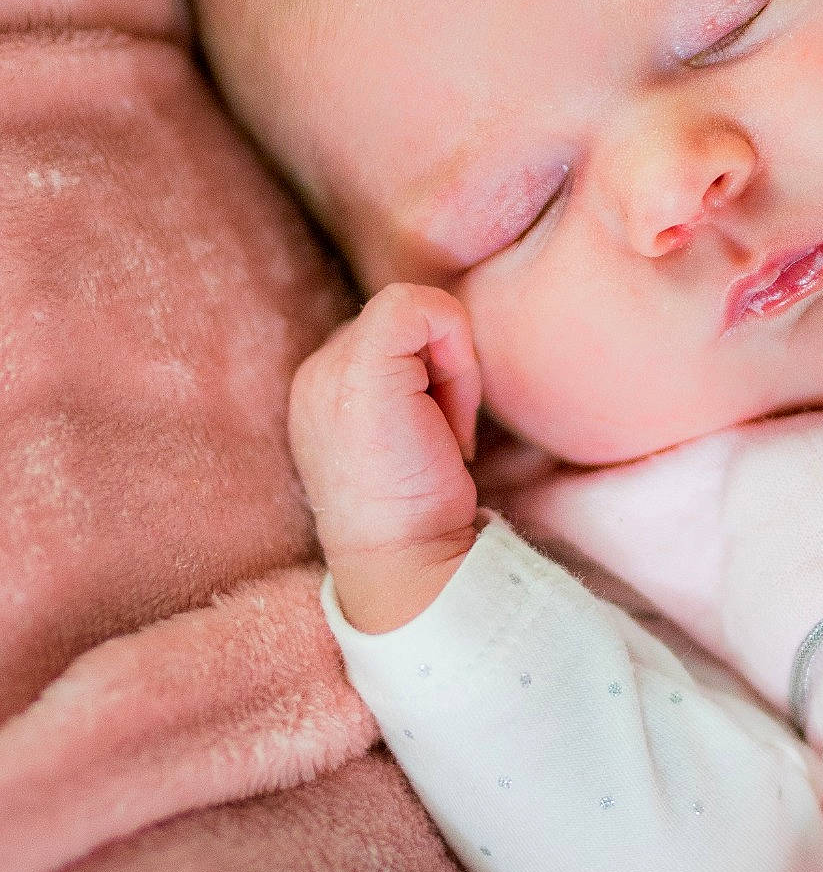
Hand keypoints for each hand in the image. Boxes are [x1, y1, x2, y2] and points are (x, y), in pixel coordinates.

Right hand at [289, 282, 482, 630]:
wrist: (405, 563)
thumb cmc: (419, 513)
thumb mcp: (404, 436)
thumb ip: (408, 387)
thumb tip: (446, 343)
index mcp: (321, 390)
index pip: (394, 337)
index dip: (433, 374)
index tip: (439, 438)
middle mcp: (315, 373)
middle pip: (405, 321)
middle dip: (443, 370)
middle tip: (443, 440)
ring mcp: (328, 368)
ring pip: (415, 309)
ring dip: (453, 369)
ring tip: (443, 436)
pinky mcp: (360, 366)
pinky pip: (423, 308)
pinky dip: (458, 355)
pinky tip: (450, 421)